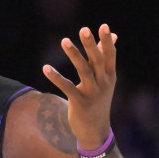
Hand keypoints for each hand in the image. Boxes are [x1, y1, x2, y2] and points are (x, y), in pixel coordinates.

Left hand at [42, 24, 117, 150]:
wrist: (96, 131)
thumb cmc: (99, 101)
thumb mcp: (106, 80)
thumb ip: (106, 58)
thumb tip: (113, 36)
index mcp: (109, 76)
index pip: (110, 56)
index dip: (107, 41)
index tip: (104, 26)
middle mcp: (103, 83)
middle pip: (97, 61)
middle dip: (91, 45)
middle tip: (84, 29)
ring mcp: (92, 93)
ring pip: (83, 71)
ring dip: (74, 55)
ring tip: (64, 40)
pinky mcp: (80, 103)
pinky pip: (67, 87)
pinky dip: (56, 77)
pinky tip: (45, 68)